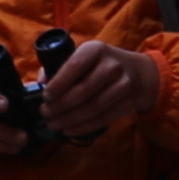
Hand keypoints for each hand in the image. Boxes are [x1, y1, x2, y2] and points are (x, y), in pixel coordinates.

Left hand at [35, 38, 169, 143]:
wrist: (138, 73)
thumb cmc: (100, 64)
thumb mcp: (84, 56)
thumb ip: (60, 67)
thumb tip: (40, 82)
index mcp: (96, 49)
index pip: (74, 66)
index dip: (58, 84)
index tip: (45, 96)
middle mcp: (112, 65)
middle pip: (83, 90)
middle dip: (60, 105)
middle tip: (45, 113)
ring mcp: (123, 85)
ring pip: (93, 107)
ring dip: (70, 119)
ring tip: (54, 124)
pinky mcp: (128, 103)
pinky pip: (103, 119)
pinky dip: (84, 127)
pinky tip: (69, 130)